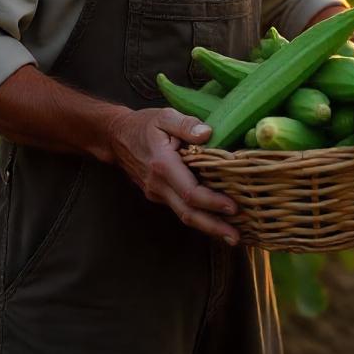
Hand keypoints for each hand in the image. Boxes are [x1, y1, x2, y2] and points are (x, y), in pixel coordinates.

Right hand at [110, 107, 239, 244]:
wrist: (116, 138)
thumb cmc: (143, 124)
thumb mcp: (164, 116)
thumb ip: (186, 124)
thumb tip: (207, 133)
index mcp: (163, 165)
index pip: (190, 192)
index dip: (212, 202)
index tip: (233, 207)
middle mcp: (159, 185)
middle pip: (188, 213)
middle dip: (214, 227)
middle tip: (238, 237)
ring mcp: (157, 193)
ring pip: (184, 215)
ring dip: (209, 227)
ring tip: (233, 235)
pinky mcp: (159, 195)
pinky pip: (181, 209)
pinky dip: (199, 216)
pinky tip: (217, 220)